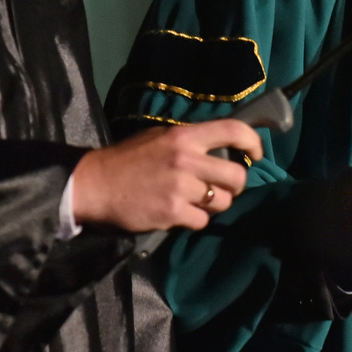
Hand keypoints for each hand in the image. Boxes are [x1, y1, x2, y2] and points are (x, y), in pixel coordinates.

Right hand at [71, 121, 260, 231]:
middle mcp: (187, 159)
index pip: (233, 130)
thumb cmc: (127, 159)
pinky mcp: (172, 212)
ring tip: (196, 201)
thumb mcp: (159, 138)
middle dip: (235, 185)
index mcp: (184, 136)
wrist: (94, 185)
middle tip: (222, 187)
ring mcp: (181, 187)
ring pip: (223, 202)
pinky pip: (202, 221)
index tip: (256, 154)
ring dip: (215, 205)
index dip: (253, 142)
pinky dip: (195, 220)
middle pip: (237, 176)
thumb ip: (189, 142)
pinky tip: (179, 213)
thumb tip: (221, 147)